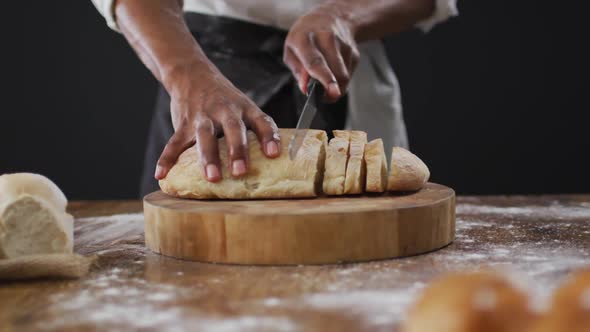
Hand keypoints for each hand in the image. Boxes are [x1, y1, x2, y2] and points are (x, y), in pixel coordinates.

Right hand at [154, 62, 280, 181]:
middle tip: (240, 172)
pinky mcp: (183, 122)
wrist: (192, 74)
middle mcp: (225, 111)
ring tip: (212, 178)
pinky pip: (174, 142)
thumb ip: (253, 130)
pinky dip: (167, 159)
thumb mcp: (243, 107)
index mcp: (245, 108)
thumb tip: (270, 164)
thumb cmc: (225, 101)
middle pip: (233, 129)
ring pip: (205, 136)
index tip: (274, 154)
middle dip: (237, 150)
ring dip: (208, 157)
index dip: (269, 137)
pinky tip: (162, 175)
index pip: (262, 120)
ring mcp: (203, 116)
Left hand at [284, 6, 359, 101]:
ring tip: (325, 81)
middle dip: (334, 88)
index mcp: (305, 39)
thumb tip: (305, 88)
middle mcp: (326, 39)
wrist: (331, 17)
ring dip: (335, 87)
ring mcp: (343, 45)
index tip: (331, 92)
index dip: (324, 78)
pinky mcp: (353, 52)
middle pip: (336, 71)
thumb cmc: (306, 36)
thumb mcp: (291, 49)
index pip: (316, 61)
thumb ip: (297, 70)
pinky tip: (333, 69)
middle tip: (326, 97)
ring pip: (344, 76)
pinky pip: (348, 75)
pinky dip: (339, 79)